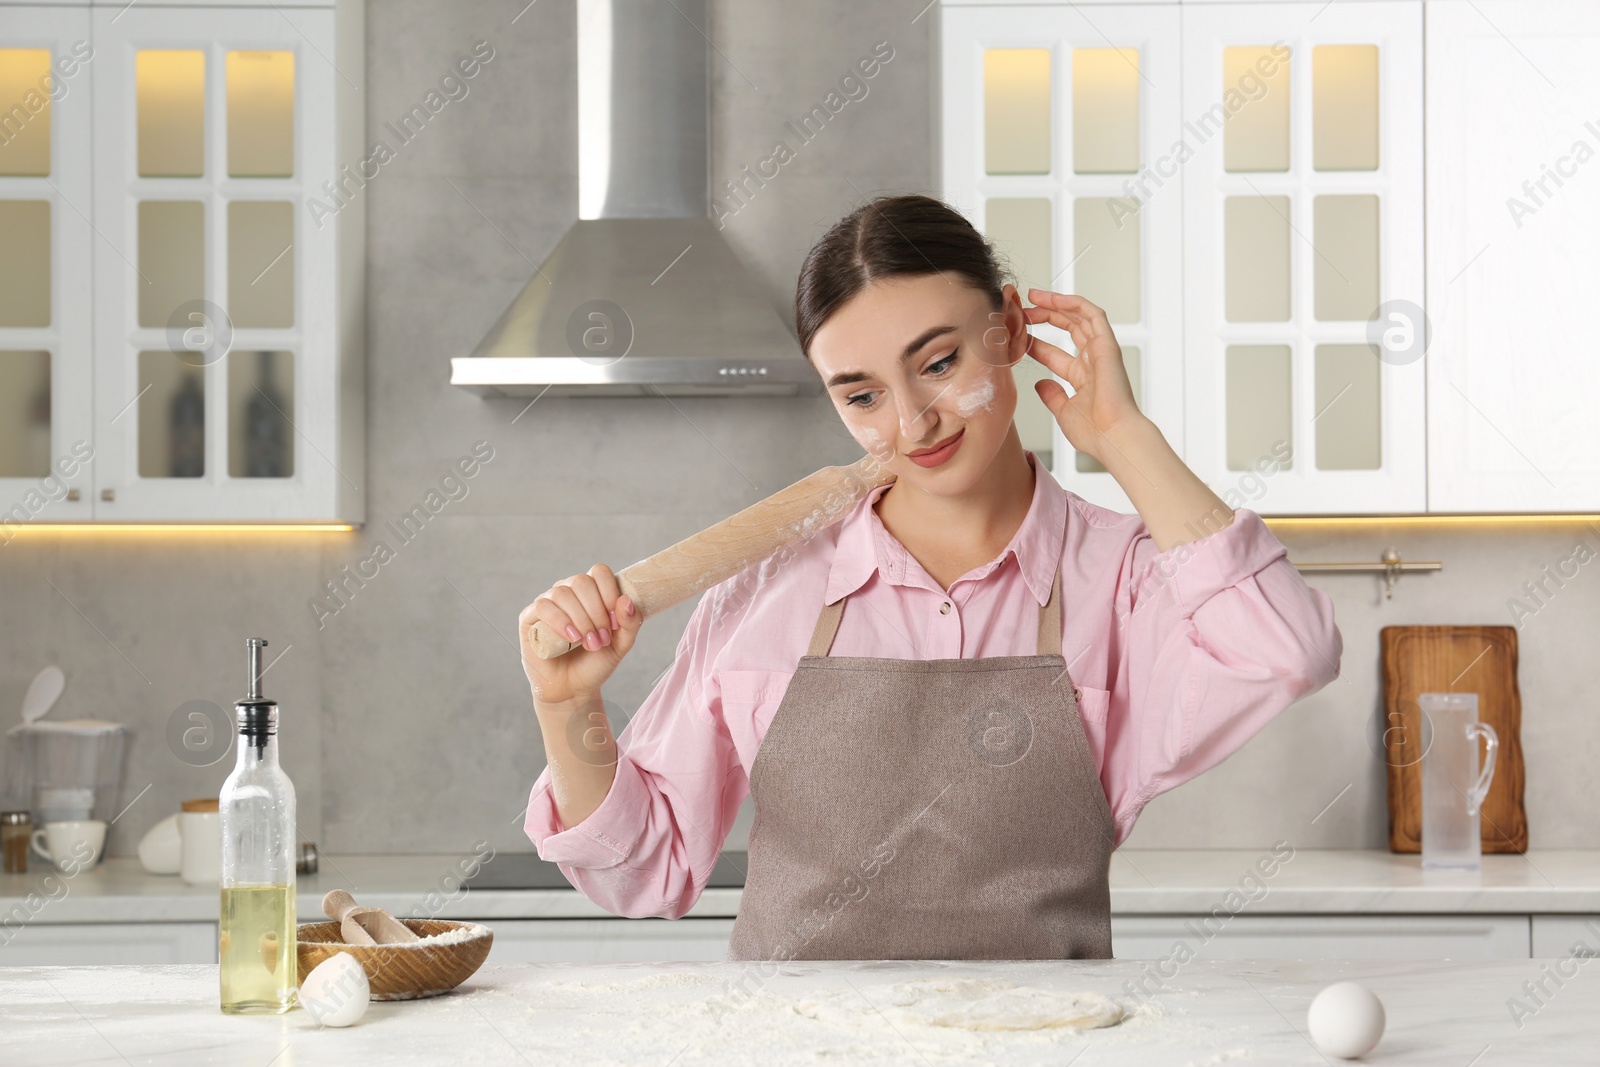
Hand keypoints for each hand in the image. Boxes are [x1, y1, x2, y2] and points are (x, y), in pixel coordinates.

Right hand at [519, 564, 643, 705]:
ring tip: (589, 643)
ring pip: (562, 593)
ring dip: (581, 619)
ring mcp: (548, 602)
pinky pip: (542, 606)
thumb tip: (626, 600)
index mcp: (591, 592)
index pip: (599, 572)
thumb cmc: (595, 662)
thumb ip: (630, 623)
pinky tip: (571, 638)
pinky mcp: (530, 618)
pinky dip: (559, 621)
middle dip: (596, 611)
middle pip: (581, 582)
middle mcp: (568, 592)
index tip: (616, 620)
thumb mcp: (621, 645)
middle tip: (602, 638)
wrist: (572, 688)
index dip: (610, 592)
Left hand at [1022, 290, 1146, 465]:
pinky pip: (1093, 315)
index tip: (1015, 336)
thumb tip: (1040, 385)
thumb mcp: (1063, 411)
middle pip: (1067, 329)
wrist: (1113, 437)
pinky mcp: (1108, 345)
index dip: (1034, 342)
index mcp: (1082, 377)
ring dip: (1056, 304)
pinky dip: (1074, 303)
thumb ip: (1052, 395)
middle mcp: (1093, 361)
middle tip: (1021, 310)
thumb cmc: (1094, 432)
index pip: (1053, 353)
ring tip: (1034, 297)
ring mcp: (1101, 351)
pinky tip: (1054, 299)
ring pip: (1079, 317)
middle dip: (1044, 317)